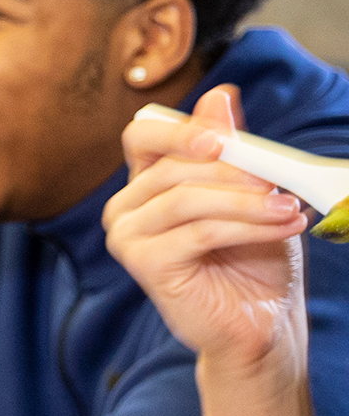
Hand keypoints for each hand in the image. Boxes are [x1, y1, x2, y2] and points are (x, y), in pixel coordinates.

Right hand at [104, 84, 310, 379]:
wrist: (259, 320)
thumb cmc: (253, 258)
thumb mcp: (251, 192)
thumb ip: (232, 149)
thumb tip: (220, 94)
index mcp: (147, 183)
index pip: (142, 136)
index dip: (178, 129)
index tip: (224, 137)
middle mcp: (126, 207)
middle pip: (174, 167)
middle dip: (235, 171)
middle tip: (280, 183)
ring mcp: (127, 236)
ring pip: (188, 199)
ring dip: (248, 201)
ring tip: (289, 209)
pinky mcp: (143, 263)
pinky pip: (198, 232)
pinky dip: (248, 226)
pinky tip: (284, 225)